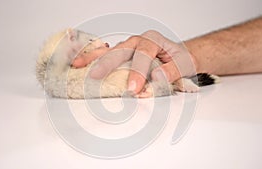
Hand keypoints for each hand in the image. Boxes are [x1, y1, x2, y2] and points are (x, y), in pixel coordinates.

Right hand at [72, 30, 196, 93]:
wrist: (180, 58)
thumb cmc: (180, 60)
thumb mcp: (185, 65)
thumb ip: (172, 71)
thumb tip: (157, 76)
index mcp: (153, 40)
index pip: (143, 53)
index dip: (137, 71)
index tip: (133, 89)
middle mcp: (138, 41)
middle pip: (121, 50)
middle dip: (108, 63)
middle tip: (96, 76)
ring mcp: (129, 47)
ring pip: (110, 51)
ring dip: (93, 58)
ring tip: (77, 65)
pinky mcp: (123, 55)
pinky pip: (107, 55)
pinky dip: (94, 59)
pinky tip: (81, 63)